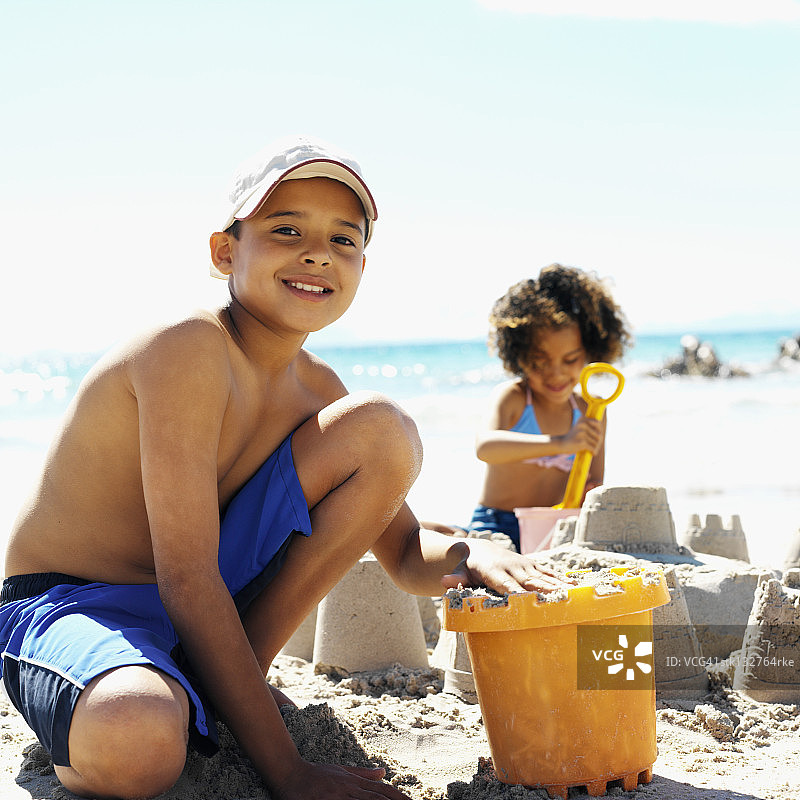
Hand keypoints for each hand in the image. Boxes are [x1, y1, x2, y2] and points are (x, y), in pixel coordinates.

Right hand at [272, 761, 409, 799]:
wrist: (289, 773)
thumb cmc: (316, 774)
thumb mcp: (341, 771)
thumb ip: (363, 774)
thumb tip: (385, 772)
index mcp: (353, 781)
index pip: (382, 791)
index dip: (399, 798)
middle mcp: (348, 789)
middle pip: (376, 799)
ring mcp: (337, 797)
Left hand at [440, 538, 573, 594]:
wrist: (479, 548)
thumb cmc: (468, 567)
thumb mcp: (459, 572)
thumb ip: (455, 578)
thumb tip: (444, 582)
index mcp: (496, 572)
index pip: (508, 586)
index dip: (518, 594)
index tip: (529, 603)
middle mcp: (513, 568)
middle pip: (530, 582)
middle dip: (545, 591)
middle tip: (562, 601)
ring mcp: (524, 566)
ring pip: (543, 577)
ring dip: (559, 586)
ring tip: (576, 595)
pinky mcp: (531, 565)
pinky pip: (548, 573)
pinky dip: (561, 579)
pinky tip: (576, 587)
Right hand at [561, 417, 601, 454]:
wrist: (561, 444)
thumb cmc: (573, 438)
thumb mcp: (580, 429)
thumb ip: (591, 429)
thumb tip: (601, 435)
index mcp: (582, 419)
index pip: (598, 423)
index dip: (600, 431)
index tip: (597, 437)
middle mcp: (583, 425)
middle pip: (599, 435)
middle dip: (599, 442)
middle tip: (596, 446)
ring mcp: (582, 433)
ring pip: (597, 442)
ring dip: (596, 448)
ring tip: (592, 450)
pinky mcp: (582, 442)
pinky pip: (593, 448)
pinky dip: (594, 451)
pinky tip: (592, 453)